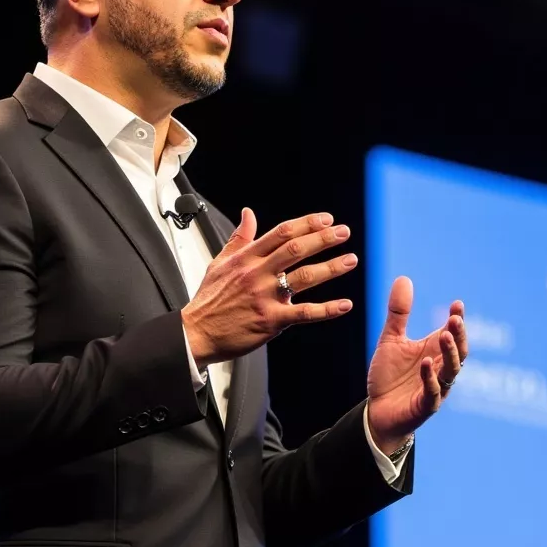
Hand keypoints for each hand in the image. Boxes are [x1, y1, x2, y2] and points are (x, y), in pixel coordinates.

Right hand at [182, 208, 357, 367]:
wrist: (196, 333)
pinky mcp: (271, 320)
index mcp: (247, 258)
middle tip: (344, 232)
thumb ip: (239, 238)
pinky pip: (304, 313)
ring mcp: (265, 297)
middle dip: (323, 239)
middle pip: (296, 249)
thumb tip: (248, 213)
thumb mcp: (219, 262)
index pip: (281, 233)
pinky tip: (344, 305)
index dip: (307, 224)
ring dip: (331, 268)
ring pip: (304, 277)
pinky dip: (327, 310)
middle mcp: (258, 274)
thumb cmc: (208, 300)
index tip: (325, 219)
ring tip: (350, 260)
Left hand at [366, 276, 467, 451]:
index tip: (457, 304)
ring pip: (451, 371)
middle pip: (458, 351)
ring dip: (450, 354)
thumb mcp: (391, 340)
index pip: (452, 333)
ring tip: (443, 336)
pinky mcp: (424, 406)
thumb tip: (405, 278)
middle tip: (455, 319)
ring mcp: (435, 388)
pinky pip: (432, 393)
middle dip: (458, 335)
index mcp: (434, 351)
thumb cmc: (389, 376)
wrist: (376, 411)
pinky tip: (425, 364)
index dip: (457, 319)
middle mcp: (440, 369)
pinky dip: (430, 379)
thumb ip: (398, 313)